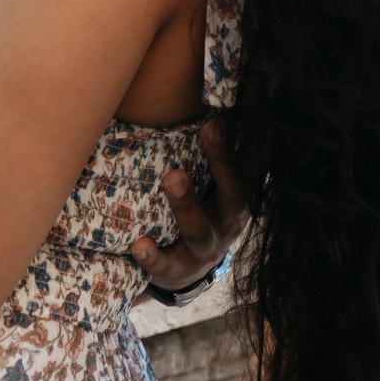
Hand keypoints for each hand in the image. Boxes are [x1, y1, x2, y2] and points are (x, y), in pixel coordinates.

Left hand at [132, 117, 246, 290]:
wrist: (188, 272)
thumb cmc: (199, 214)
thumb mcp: (211, 190)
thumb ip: (210, 159)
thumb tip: (206, 108)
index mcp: (235, 201)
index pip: (241, 172)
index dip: (229, 149)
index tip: (214, 121)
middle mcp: (227, 225)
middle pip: (232, 196)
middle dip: (221, 165)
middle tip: (208, 130)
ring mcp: (204, 251)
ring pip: (200, 230)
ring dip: (187, 204)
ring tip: (172, 178)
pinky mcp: (178, 272)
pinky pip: (166, 265)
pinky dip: (153, 256)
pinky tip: (138, 245)